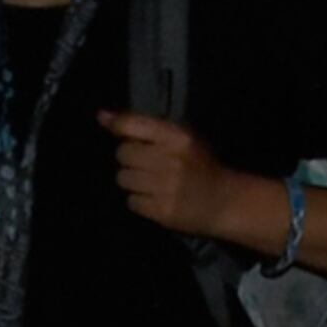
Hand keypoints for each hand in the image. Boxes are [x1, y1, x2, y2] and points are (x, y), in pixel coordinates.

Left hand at [98, 111, 243, 237]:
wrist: (224, 201)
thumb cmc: (199, 165)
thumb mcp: (180, 138)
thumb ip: (143, 126)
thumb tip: (102, 116)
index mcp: (178, 137)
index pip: (132, 124)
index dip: (117, 126)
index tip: (110, 127)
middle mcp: (170, 160)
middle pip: (122, 154)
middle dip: (129, 159)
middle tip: (145, 164)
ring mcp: (166, 187)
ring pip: (123, 179)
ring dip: (132, 181)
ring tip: (150, 183)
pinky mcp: (162, 210)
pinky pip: (131, 202)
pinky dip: (139, 201)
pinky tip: (155, 198)